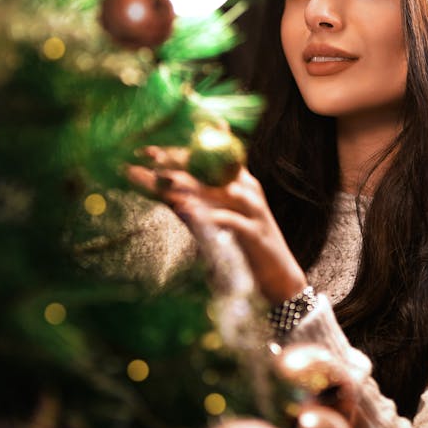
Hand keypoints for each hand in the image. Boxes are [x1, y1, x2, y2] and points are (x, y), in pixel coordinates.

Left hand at [126, 147, 307, 306]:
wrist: (279, 277)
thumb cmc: (246, 246)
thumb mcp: (222, 220)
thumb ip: (199, 204)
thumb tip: (168, 195)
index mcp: (240, 182)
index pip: (207, 158)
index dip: (178, 153)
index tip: (147, 150)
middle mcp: (248, 190)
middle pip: (211, 167)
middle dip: (179, 160)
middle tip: (149, 155)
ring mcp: (253, 210)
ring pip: (220, 190)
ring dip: (191, 185)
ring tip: (165, 179)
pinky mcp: (255, 233)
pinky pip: (231, 221)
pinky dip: (210, 216)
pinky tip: (189, 213)